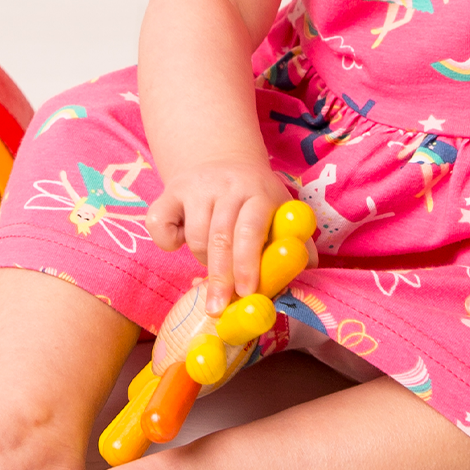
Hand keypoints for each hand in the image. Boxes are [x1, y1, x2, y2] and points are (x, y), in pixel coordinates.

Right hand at [145, 157, 297, 313]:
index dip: (248, 263)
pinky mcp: (170, 190)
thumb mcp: (279, 212)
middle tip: (218, 308)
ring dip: (202, 258)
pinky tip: (178, 242)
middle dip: (221, 278)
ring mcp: (198, 186)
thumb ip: (295, 241)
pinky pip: (160, 222)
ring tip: (213, 260)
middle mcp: (229, 186)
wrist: (222, 161)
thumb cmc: (255, 200)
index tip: (247, 293)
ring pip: (195, 236)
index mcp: (260, 193)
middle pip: (221, 237)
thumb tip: (309, 268)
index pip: (252, 229)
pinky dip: (166, 240)